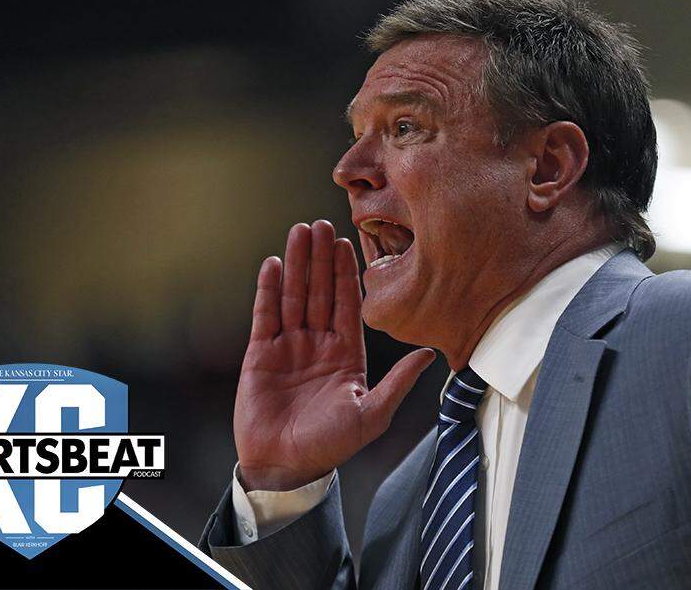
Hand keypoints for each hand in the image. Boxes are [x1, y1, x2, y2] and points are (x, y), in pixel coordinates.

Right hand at [234, 220, 435, 491]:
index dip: (347, 274)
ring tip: (299, 231)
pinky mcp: (261, 354)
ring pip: (294, 295)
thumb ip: (398, 382)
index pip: (348, 304)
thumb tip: (430, 354)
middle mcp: (319, 344)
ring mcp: (289, 346)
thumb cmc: (330, 446)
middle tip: (323, 223)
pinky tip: (272, 263)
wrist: (286, 466)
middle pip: (320, 291)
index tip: (348, 243)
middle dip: (322, 258)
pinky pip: (265, 315)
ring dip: (297, 263)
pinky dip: (268, 289)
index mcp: (347, 354)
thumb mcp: (372, 414)